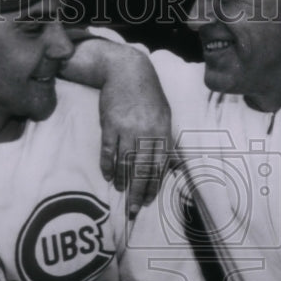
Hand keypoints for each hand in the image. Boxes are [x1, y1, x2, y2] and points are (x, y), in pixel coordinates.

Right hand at [97, 50, 171, 216]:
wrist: (126, 71)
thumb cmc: (148, 95)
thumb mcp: (165, 115)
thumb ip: (167, 142)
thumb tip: (172, 168)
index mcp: (162, 131)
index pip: (158, 165)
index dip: (153, 185)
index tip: (148, 200)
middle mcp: (145, 132)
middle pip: (141, 168)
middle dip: (137, 191)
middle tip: (132, 210)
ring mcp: (126, 128)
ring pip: (124, 162)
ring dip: (122, 180)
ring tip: (120, 190)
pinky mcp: (109, 124)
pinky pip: (108, 150)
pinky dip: (108, 165)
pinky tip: (108, 175)